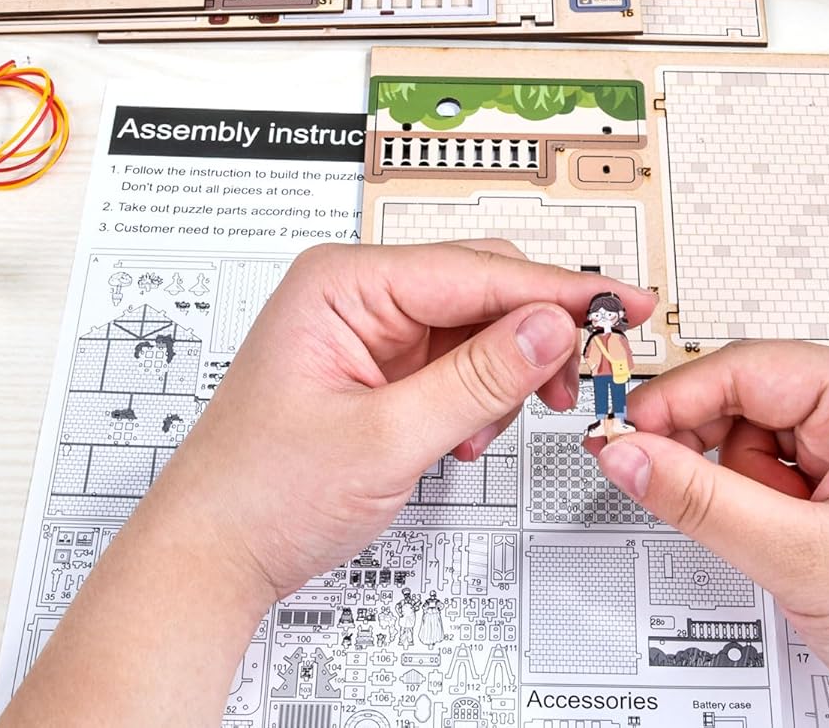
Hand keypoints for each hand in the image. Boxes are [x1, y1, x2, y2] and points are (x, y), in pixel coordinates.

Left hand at [156, 239, 653, 599]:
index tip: (617, 302)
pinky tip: (468, 433)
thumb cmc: (259, 494)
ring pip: (478, 325)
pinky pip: (457, 361)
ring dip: (505, 373)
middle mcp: (357, 294)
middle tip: (577, 376)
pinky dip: (480, 396)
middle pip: (482, 287)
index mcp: (344, 283)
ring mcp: (370, 330)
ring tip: (493, 426)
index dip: (556, 289)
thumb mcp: (384, 439)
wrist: (211, 559)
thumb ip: (476, 379)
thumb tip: (548, 325)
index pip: (475, 270)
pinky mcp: (380, 366)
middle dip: (533, 335)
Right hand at [594, 344, 828, 727]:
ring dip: (749, 497)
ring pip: (754, 444)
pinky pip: (777, 479)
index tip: (622, 430)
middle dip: (723, 462)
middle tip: (700, 505)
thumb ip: (701, 500)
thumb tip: (629, 451)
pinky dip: (766, 515)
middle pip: (747, 401)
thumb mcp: (801, 556)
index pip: (749, 366)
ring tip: (793, 548)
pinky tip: (798, 551)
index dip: (679, 400)